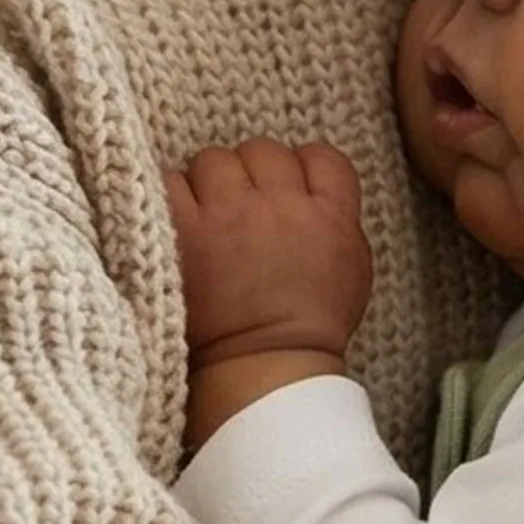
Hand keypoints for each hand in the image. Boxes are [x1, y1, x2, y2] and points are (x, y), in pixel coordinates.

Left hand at [163, 139, 371, 366]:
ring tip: (207, 218)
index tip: (289, 190)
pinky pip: (171, 181)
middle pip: (263, 152)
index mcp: (329, 215)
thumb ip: (338, 222)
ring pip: (214, 159)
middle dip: (252, 176)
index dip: (302, 169)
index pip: (321, 157)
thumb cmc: (309, 330)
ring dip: (209, 183)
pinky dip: (171, 197)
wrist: (263, 371)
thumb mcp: (353, 271)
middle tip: (243, 210)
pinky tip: (178, 224)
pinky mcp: (184, 228)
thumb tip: (315, 194)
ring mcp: (229, 214)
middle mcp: (281, 205)